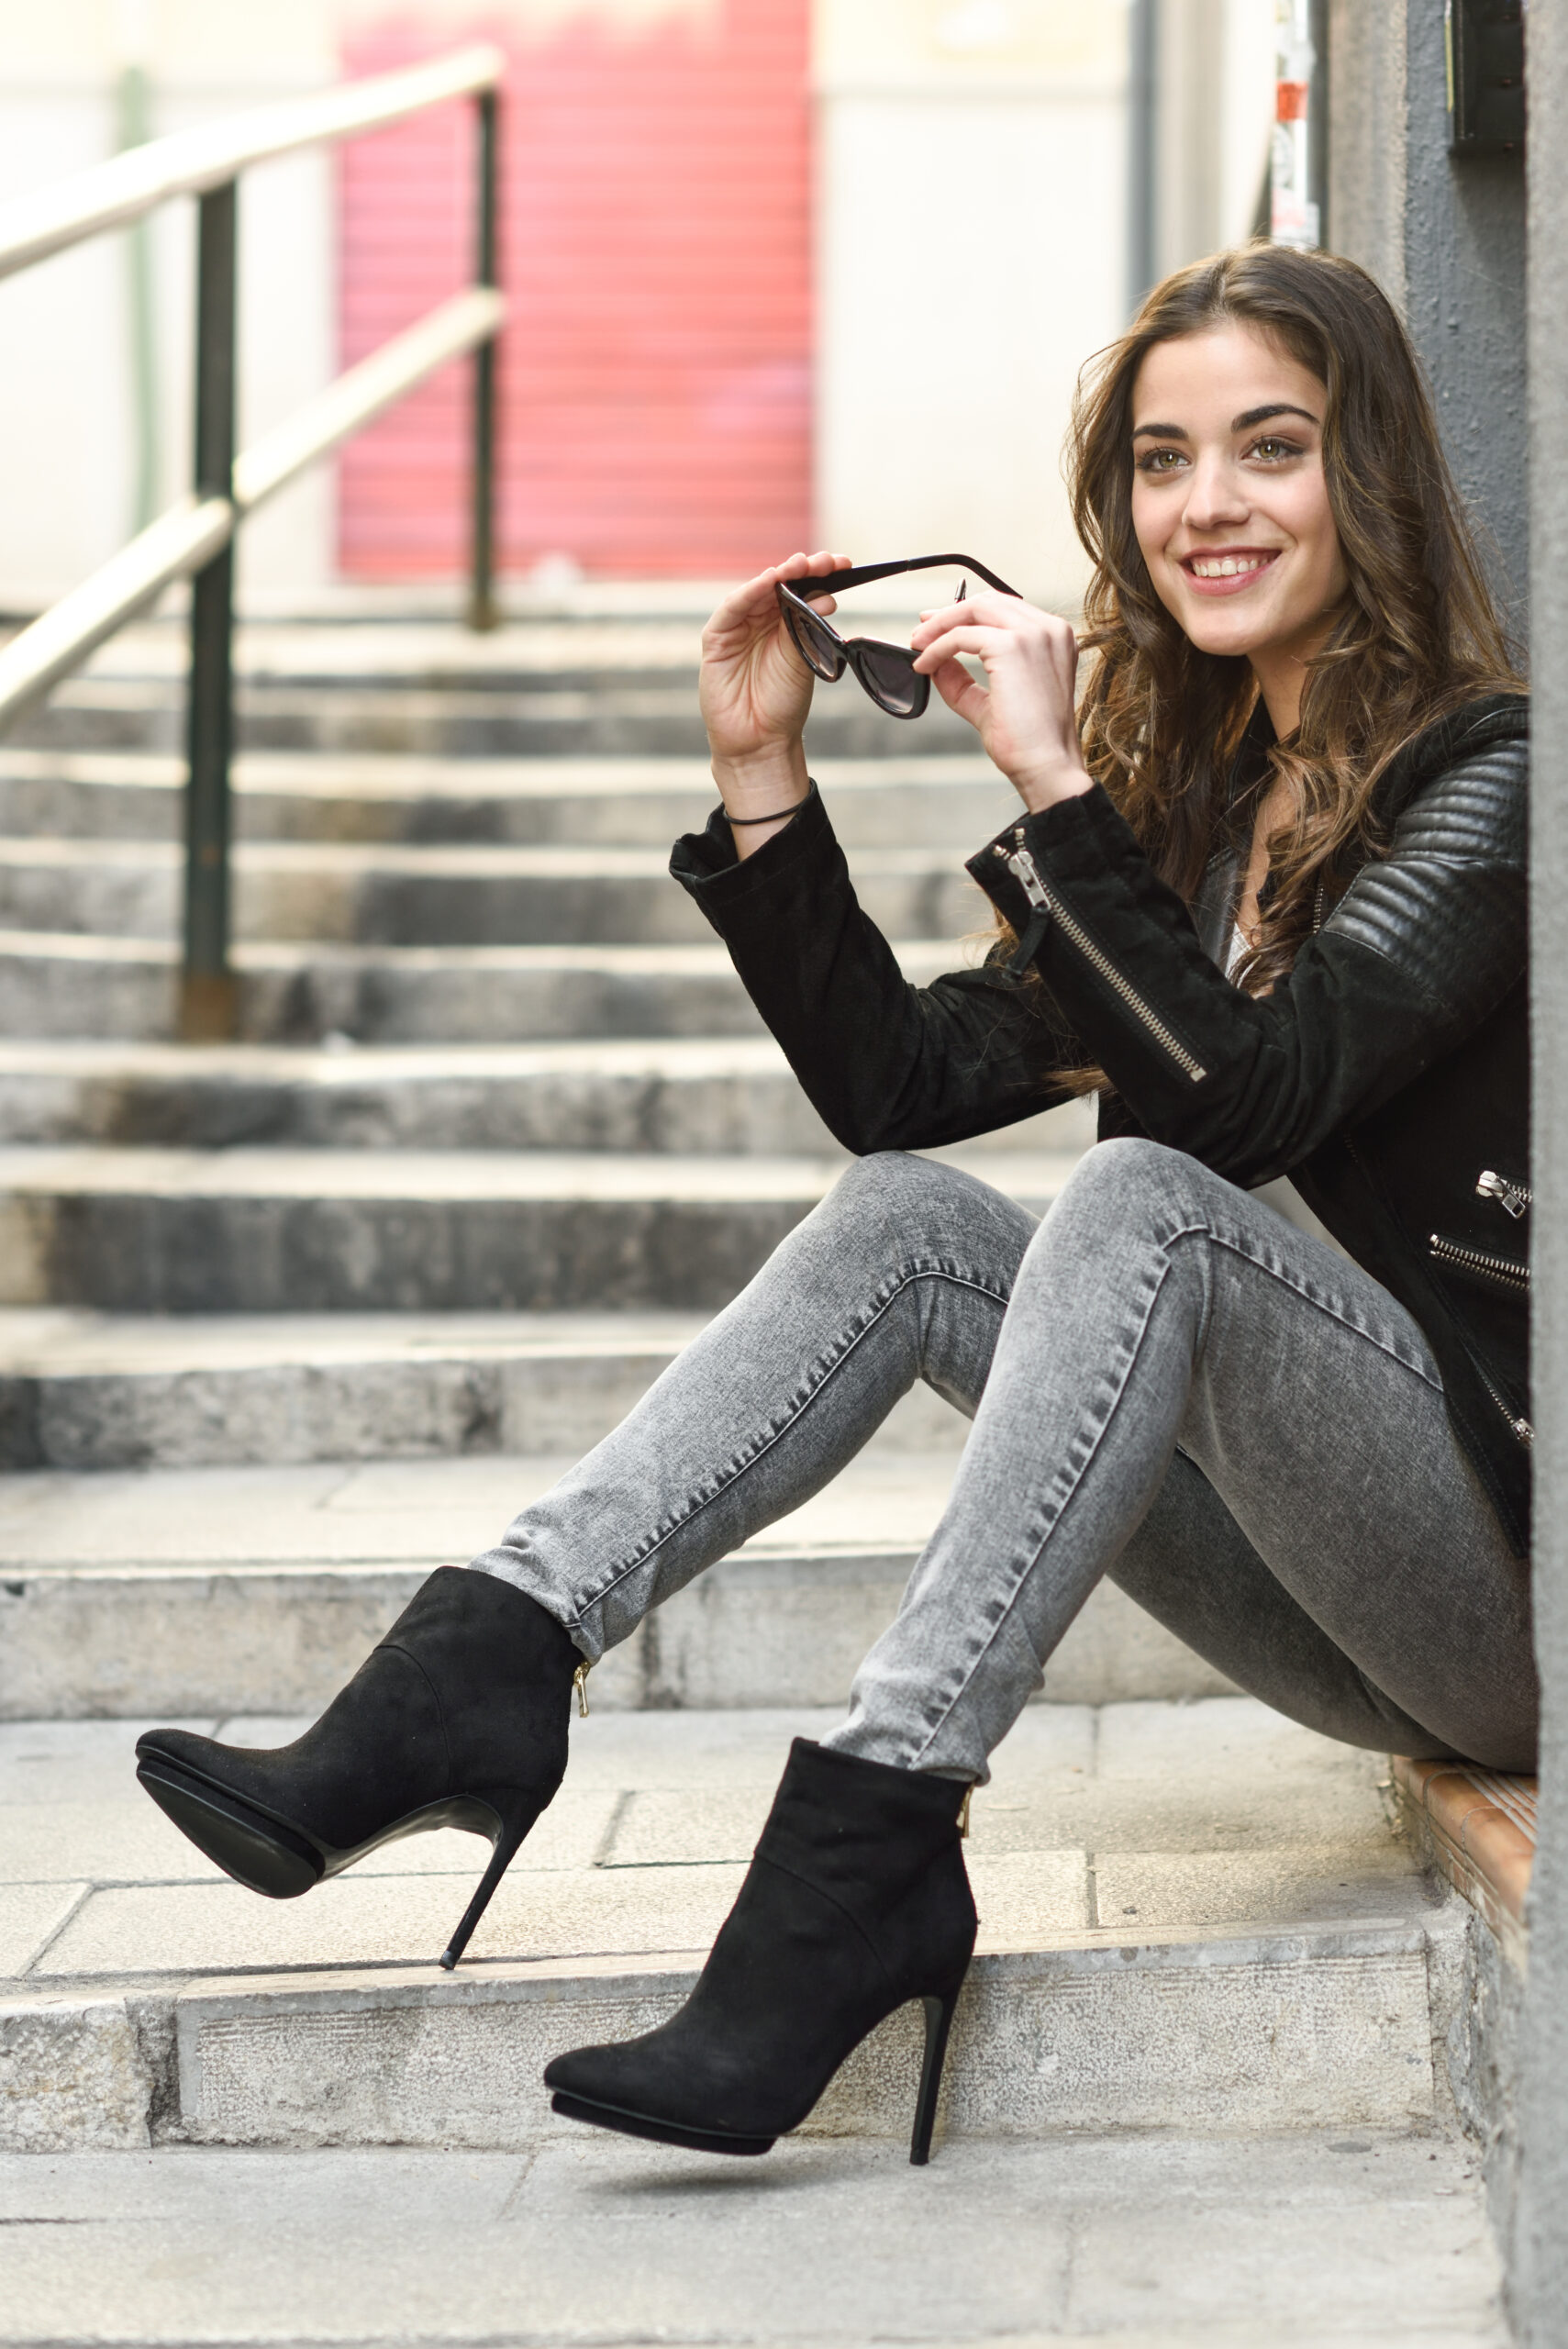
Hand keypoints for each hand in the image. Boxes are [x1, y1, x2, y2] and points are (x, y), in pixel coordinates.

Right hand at [700, 551, 849, 833]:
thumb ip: (810, 628)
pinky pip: (732, 608)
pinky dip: (750, 593)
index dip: (821, 575)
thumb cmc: (783, 704)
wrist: (760, 741)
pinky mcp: (717, 638)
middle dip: (804, 569)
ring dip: (779, 575)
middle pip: (781, 584)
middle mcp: (761, 621)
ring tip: (801, 567)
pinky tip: (769, 582)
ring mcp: (739, 627)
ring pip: (757, 591)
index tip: (845, 565)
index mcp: (785, 624)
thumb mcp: (804, 660)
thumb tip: (827, 598)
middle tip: (826, 562)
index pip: (802, 590)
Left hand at [909, 594, 1092, 811]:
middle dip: (948, 615)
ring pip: (974, 611)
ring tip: (918, 646)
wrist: (1046, 767)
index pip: (1004, 609)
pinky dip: (938, 647)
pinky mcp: (1012, 646)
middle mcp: (1048, 630)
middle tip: (921, 633)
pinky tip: (925, 665)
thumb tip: (936, 663)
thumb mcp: (989, 703)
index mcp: (1053, 639)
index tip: (938, 626)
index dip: (966, 614)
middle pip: (987, 602)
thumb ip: (963, 681)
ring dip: (939, 626)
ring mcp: (1033, 635)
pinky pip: (962, 635)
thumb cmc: (1029, 744)